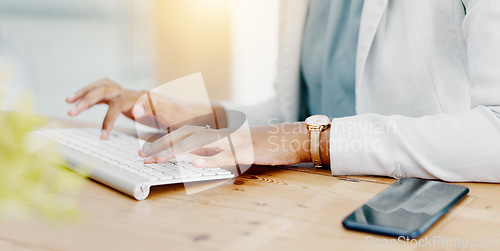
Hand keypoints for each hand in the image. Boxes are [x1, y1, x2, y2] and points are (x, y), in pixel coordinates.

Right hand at [66, 78, 227, 139]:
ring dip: (85, 93)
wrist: (192, 115)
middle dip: (87, 100)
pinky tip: (80, 101)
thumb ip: (157, 124)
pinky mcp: (130, 98)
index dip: (109, 119)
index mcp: (147, 99)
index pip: (119, 104)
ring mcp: (133, 94)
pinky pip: (108, 92)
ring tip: (68, 102)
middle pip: (107, 90)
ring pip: (104, 86)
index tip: (101, 136)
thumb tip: (135, 112)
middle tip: (71, 110)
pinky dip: (93, 94)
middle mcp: (138, 93)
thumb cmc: (184, 124)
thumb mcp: (175, 129)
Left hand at [139, 122, 322, 167]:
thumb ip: (215, 151)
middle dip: (162, 145)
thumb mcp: (234, 148)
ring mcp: (233, 141)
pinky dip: (210, 160)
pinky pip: (226, 156)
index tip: (146, 148)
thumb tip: (195, 158)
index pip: (186, 133)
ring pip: (200, 144)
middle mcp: (222, 134)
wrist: (288, 138)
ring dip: (176, 151)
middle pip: (186, 136)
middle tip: (142, 155)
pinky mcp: (246, 151)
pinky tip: (195, 165)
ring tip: (157, 159)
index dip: (165, 139)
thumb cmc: (262, 145)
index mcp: (218, 133)